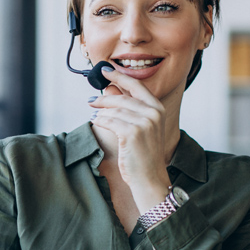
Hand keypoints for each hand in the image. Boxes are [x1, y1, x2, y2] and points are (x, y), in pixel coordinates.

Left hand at [88, 68, 170, 211]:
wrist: (149, 178)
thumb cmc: (144, 154)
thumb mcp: (142, 128)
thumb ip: (130, 109)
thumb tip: (110, 92)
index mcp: (158, 109)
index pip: (137, 86)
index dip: (120, 76)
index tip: (106, 71)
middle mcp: (153, 113)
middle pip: (122, 97)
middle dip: (104, 97)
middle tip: (91, 100)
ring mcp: (144, 123)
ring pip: (115, 109)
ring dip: (100, 111)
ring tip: (93, 113)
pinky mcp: (132, 133)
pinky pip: (110, 121)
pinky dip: (100, 120)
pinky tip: (95, 121)